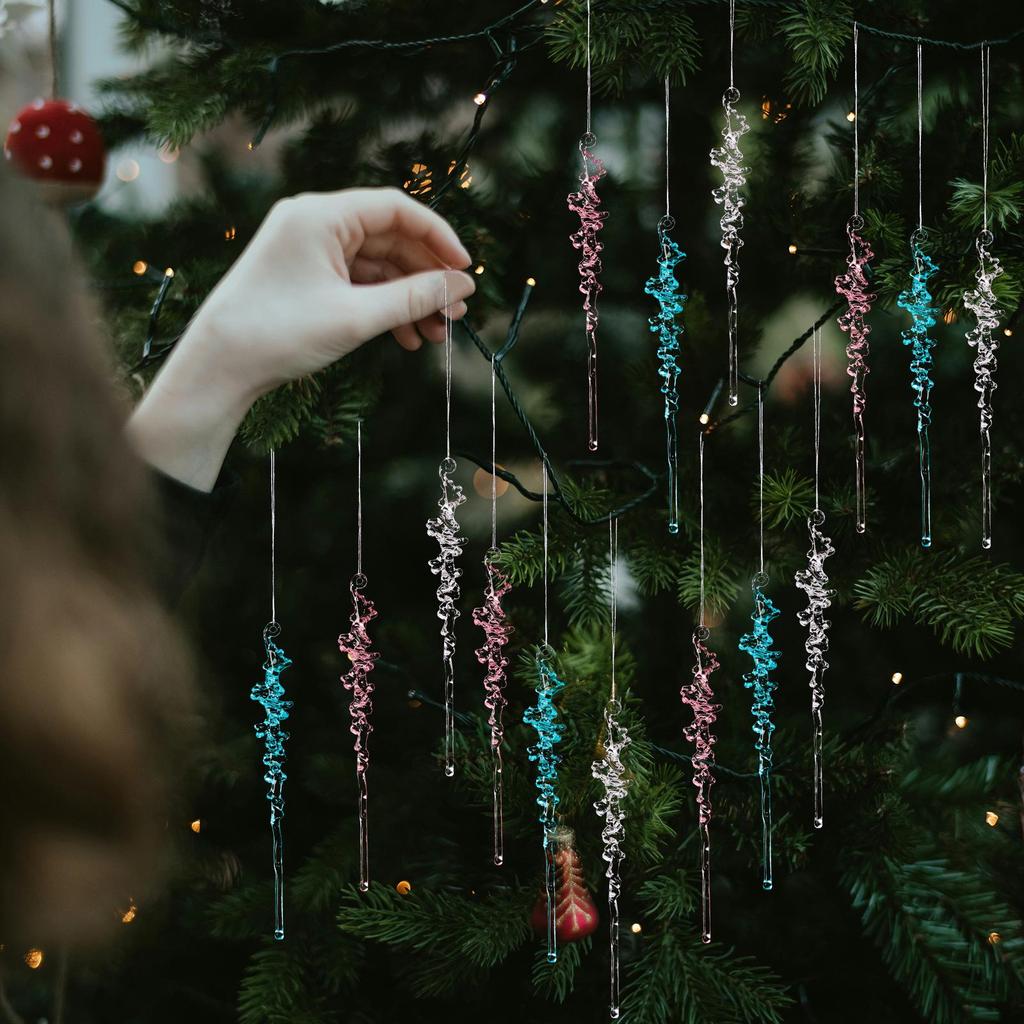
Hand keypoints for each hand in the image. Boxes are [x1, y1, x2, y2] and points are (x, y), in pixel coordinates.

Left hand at [128, 188, 474, 490]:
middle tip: (457, 313)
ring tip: (436, 336)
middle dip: (427, 279)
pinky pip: (358, 284)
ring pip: (378, 267)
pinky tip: (407, 338)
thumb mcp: (356, 317)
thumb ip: (415, 298)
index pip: (396, 209)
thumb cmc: (279, 333)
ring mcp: (309, 251)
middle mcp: (314, 223)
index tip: (466, 271)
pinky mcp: (306, 277)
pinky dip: (384, 308)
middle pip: (390, 240)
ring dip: (410, 300)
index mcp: (320, 215)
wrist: (218, 367)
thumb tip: (463, 287)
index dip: (438, 237)